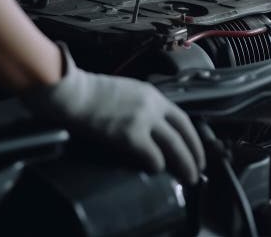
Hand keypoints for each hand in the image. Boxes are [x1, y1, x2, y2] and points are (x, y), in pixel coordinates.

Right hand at [22, 43, 205, 184]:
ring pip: (174, 147)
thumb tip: (151, 128)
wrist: (73, 93)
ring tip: (187, 178)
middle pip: (183, 134)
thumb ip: (142, 107)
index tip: (196, 150)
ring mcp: (142, 120)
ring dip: (184, 165)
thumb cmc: (91, 93)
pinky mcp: (130, 135)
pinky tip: (156, 170)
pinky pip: (153, 156)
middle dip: (194, 155)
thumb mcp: (126, 92)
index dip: (193, 137)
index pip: (183, 119)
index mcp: (152, 95)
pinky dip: (157, 165)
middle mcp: (152, 106)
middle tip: (197, 169)